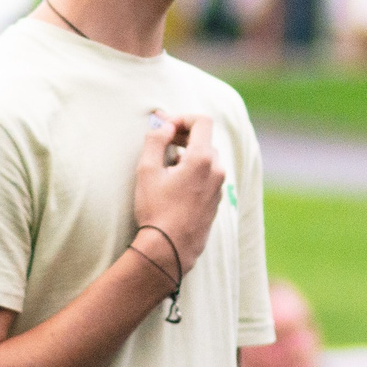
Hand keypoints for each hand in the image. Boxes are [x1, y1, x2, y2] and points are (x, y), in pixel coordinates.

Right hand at [133, 113, 223, 272]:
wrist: (170, 249)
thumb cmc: (156, 210)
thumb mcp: (147, 171)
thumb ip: (155, 140)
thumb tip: (165, 125)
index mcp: (202, 158)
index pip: (202, 121)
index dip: (182, 118)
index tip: (165, 126)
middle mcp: (216, 170)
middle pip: (204, 139)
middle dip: (183, 135)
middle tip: (162, 141)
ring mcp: (219, 187)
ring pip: (207, 158)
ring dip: (188, 154)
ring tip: (166, 164)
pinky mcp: (216, 201)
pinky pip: (208, 175)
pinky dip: (194, 170)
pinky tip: (175, 183)